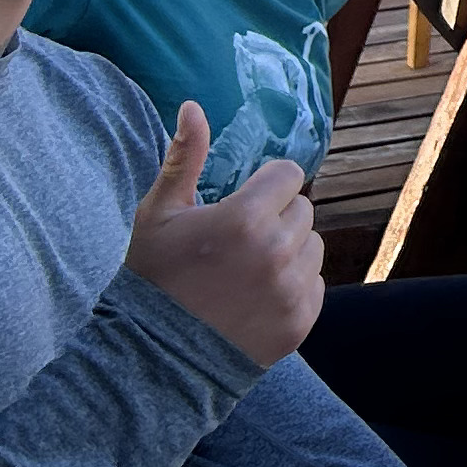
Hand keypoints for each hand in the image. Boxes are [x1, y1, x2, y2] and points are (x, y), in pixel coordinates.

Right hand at [122, 102, 322, 369]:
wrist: (151, 361)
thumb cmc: (152, 280)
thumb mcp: (158, 215)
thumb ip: (184, 158)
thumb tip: (193, 105)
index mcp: (244, 219)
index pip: (288, 175)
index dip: (264, 187)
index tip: (240, 207)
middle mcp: (276, 252)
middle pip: (302, 209)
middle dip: (276, 218)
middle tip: (239, 244)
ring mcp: (291, 290)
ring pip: (313, 246)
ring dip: (289, 252)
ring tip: (247, 272)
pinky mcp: (301, 322)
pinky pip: (315, 285)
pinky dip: (295, 287)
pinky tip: (257, 299)